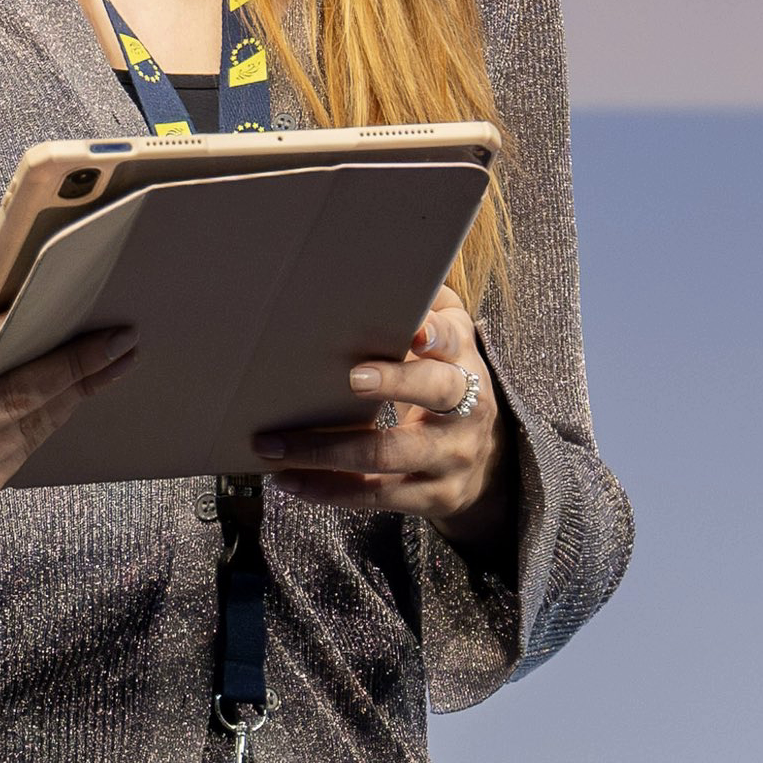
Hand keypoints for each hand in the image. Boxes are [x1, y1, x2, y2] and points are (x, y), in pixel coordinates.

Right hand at [0, 289, 138, 568]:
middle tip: (119, 337)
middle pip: (15, 397)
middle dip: (74, 365)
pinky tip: (72, 397)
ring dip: (75, 394)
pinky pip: (19, 456)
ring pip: (27, 429)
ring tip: (112, 361)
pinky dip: (47, 422)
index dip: (24, 330)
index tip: (67, 306)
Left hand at [252, 285, 516, 557]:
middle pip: (434, 393)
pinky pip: (377, 496)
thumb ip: (428, 306)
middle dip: (393, 384)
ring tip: (272, 446)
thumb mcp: (451, 338)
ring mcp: (450, 457)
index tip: (414, 331)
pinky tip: (289, 481)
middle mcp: (466, 408)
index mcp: (464, 359)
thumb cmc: (447, 377)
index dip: (437, 335)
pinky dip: (329, 489)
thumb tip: (387, 266)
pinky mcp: (432, 497)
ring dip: (326, 451)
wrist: (490, 461)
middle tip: (348, 377)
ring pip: (388, 455)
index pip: (454, 341)